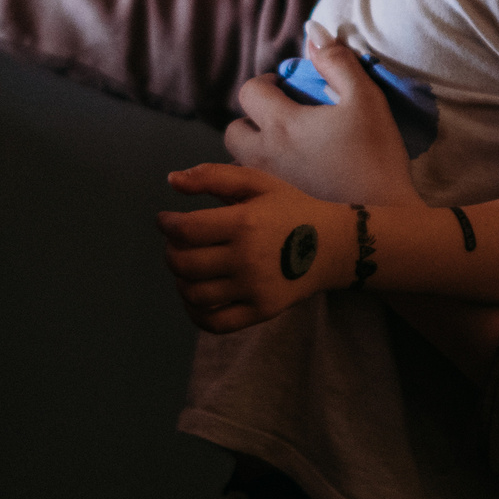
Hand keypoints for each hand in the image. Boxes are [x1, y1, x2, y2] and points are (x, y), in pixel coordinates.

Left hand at [157, 166, 347, 332]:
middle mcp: (248, 259)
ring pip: (194, 294)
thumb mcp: (257, 183)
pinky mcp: (262, 311)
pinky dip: (195, 312)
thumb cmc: (289, 209)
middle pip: (184, 264)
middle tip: (177, 242)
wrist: (333, 245)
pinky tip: (196, 294)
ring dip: (180, 280)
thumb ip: (213, 176)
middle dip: (170, 251)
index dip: (166, 224)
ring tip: (188, 266)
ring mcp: (255, 289)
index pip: (185, 230)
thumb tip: (171, 180)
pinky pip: (215, 322)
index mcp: (245, 223)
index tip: (165, 220)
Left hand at [223, 29, 418, 210]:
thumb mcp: (366, 99)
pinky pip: (250, 191)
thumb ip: (337, 61)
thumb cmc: (376, 157)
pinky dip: (258, 181)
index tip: (286, 88)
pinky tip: (289, 179)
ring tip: (284, 149)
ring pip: (238, 163)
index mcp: (282, 125)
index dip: (265, 83)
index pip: (249, 91)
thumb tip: (313, 32)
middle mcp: (265, 156)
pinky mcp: (275, 212)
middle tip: (281, 118)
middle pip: (231, 131)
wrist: (382, 223)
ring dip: (253, 150)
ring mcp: (267, 188)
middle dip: (250, 119)